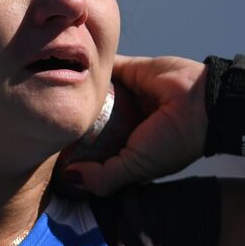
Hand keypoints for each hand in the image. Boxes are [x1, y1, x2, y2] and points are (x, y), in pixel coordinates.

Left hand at [59, 54, 207, 196]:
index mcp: (127, 146)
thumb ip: (104, 177)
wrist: (202, 104)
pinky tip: (64, 71)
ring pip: (91, 93)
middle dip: (68, 121)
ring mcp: (125, 94)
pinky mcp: (128, 69)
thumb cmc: (172, 142)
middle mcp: (123, 120)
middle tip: (42, 123)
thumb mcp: (136, 168)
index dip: (72, 151)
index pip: (92, 149)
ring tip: (46, 95)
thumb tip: (68, 178)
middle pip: (87, 120)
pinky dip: (86, 67)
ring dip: (74, 92)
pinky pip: (103, 67)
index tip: (47, 153)